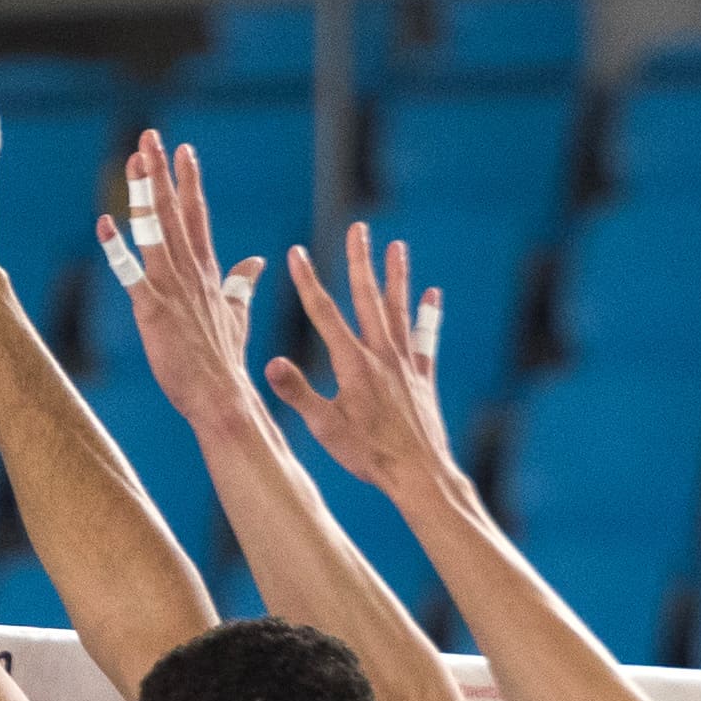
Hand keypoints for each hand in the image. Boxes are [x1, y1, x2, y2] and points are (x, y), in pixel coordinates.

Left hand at [100, 130, 270, 438]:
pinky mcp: (154, 309)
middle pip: (175, 212)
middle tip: (151, 136)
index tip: (184, 150)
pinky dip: (118, 248)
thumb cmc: (225, 360)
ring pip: (156, 231)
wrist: (222, 395)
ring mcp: (173, 288)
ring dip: (145, 194)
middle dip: (163, 173)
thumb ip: (243, 284)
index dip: (189, 182)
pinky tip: (104, 224)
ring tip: (134, 160)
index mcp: (208, 272)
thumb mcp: (237, 314)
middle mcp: (192, 272)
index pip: (198, 216)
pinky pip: (132, 273)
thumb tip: (257, 260)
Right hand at [264, 223, 462, 501]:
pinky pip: (425, 337)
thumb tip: (269, 363)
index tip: (296, 252)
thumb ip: (298, 392)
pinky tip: (431, 294)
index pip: (324, 312)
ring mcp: (404, 363)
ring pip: (398, 309)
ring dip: (395, 275)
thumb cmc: (367, 453)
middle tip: (357, 229)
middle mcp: (380, 354)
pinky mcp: (422, 376)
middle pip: (367, 297)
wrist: (417, 472)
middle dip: (360, 261)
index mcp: (352, 363)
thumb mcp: (324, 426)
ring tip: (396, 246)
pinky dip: (427, 314)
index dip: (307, 281)